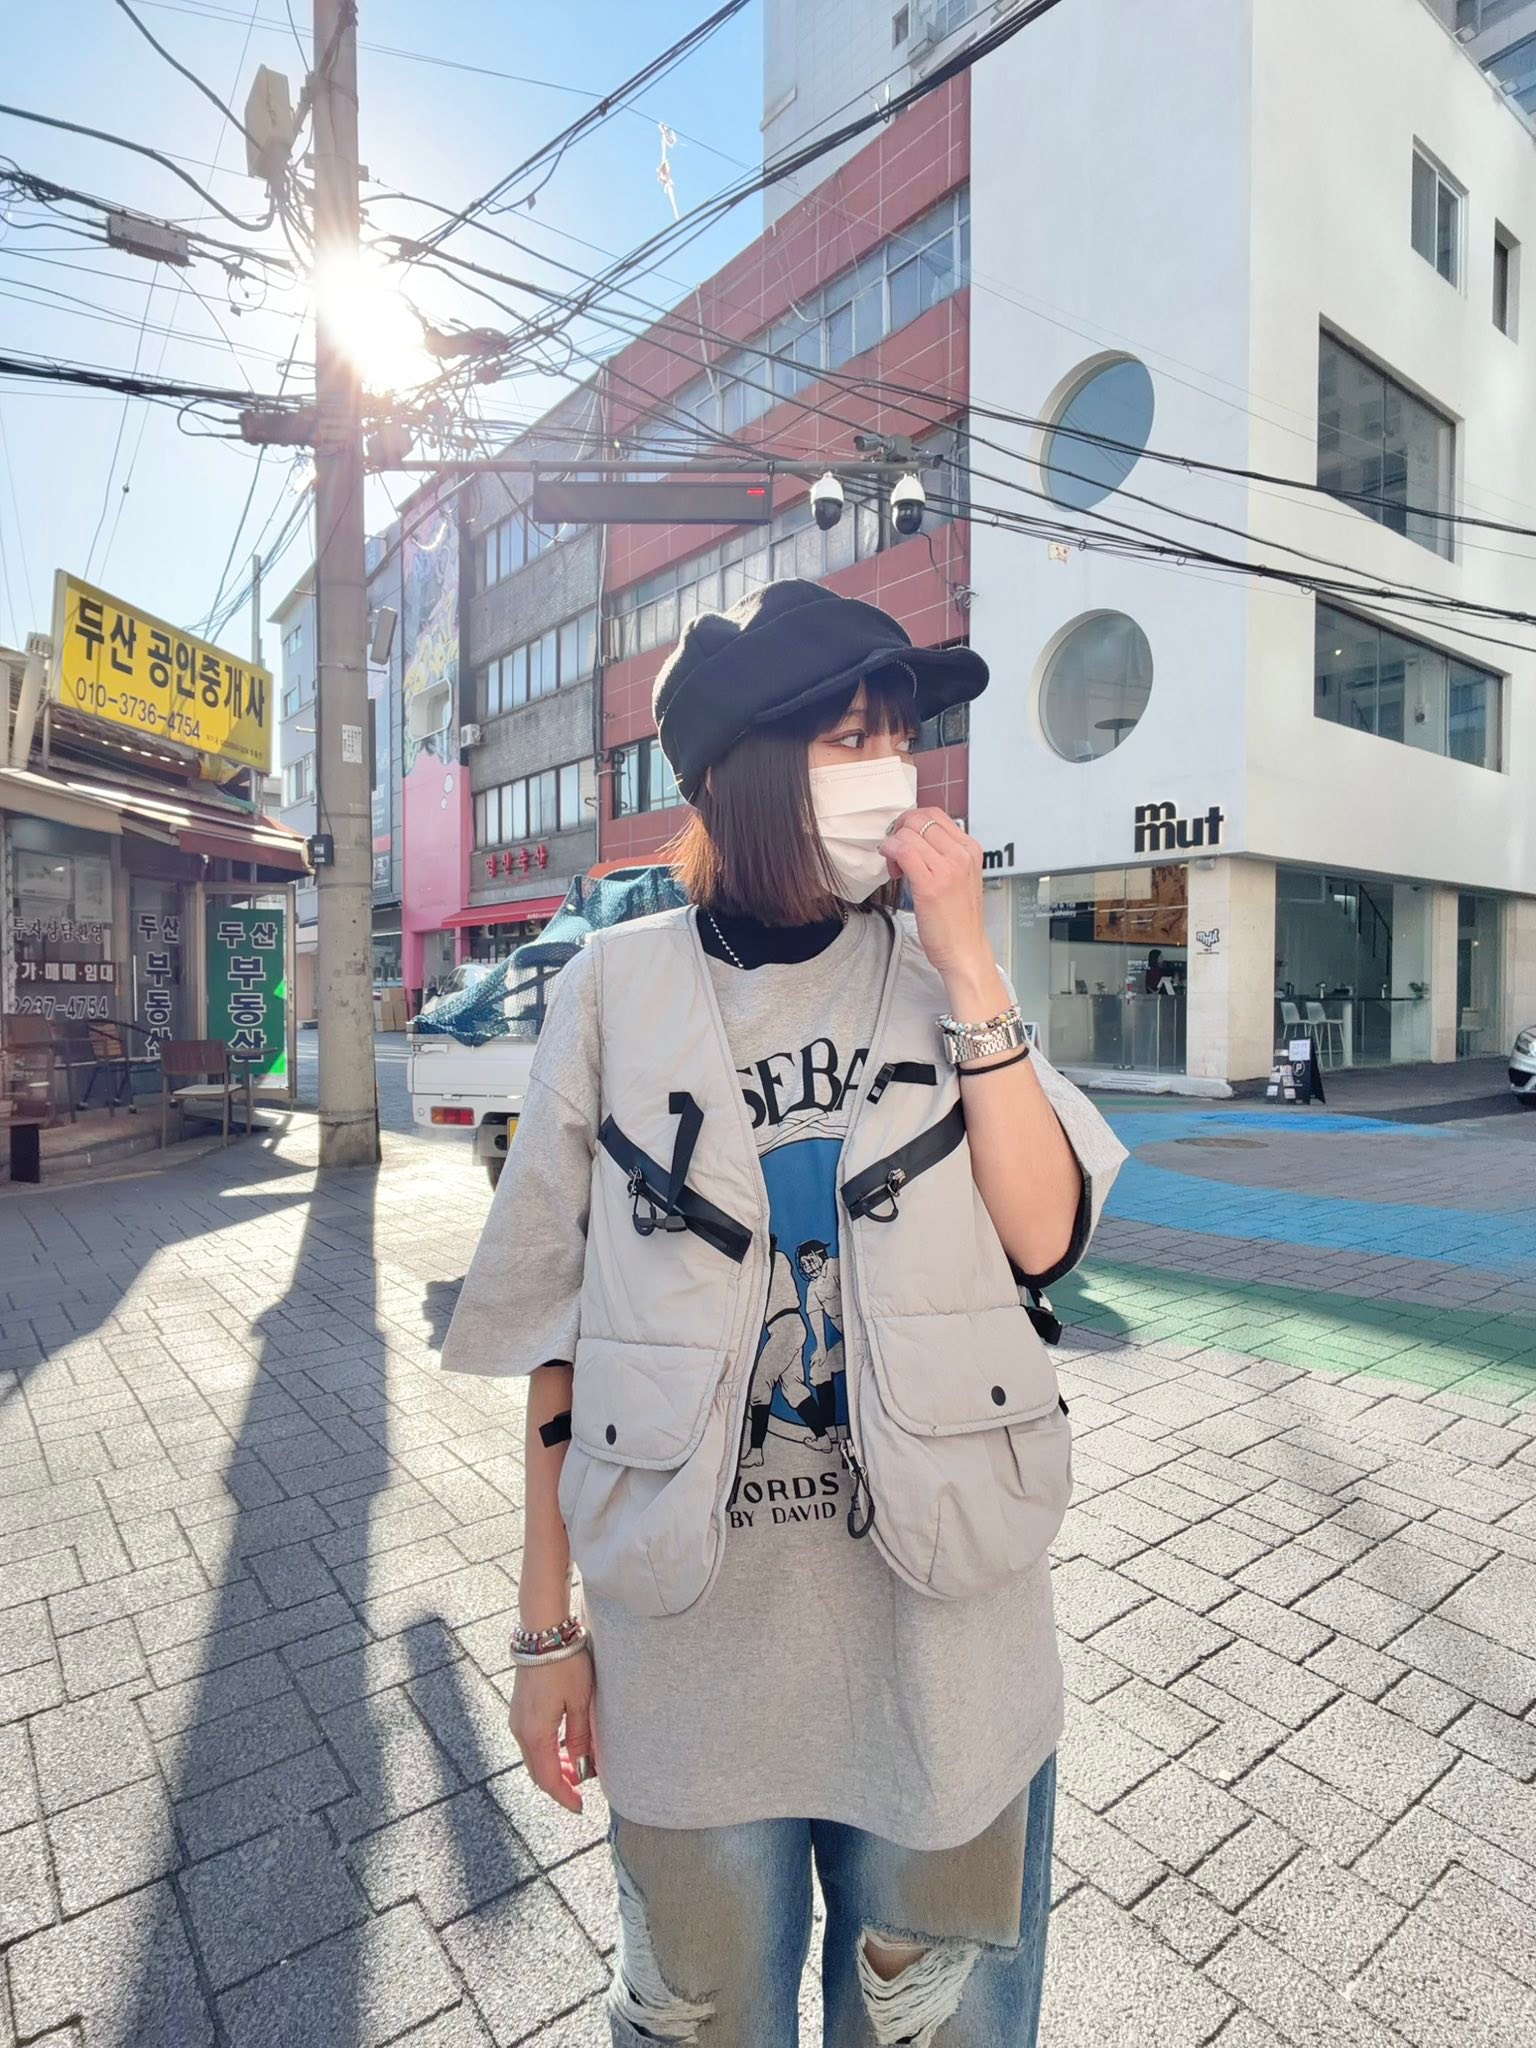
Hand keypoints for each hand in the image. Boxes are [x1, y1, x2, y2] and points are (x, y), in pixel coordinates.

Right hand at [508, 1650, 595, 1813]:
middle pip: (538, 1771)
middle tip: (581, 1790)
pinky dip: (548, 1751)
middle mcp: (520, 1730)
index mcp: (535, 1734)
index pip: (548, 1778)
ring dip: (554, 1767)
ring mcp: (517, 1719)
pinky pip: (532, 1740)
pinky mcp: (520, 1708)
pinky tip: (564, 1747)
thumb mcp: (580, 1702)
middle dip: (559, 1784)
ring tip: (577, 1768)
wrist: (542, 1632)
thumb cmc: (564, 1664)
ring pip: (534, 1756)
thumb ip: (579, 1738)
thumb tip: (582, 1767)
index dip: (564, 1796)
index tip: (579, 1807)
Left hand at [879, 810, 1000, 1003]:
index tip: (904, 841)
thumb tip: (915, 839)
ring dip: (893, 845)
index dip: (912, 823)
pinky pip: (903, 851)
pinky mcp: (931, 884)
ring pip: (909, 833)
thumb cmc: (958, 919)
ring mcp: (948, 868)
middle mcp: (962, 854)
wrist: (965, 950)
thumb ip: (944, 855)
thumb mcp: (960, 877)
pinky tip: (892, 869)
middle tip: (896, 853)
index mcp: (970, 849)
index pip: (935, 815)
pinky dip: (890, 852)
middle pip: (920, 819)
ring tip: (896, 867)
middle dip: (900, 831)